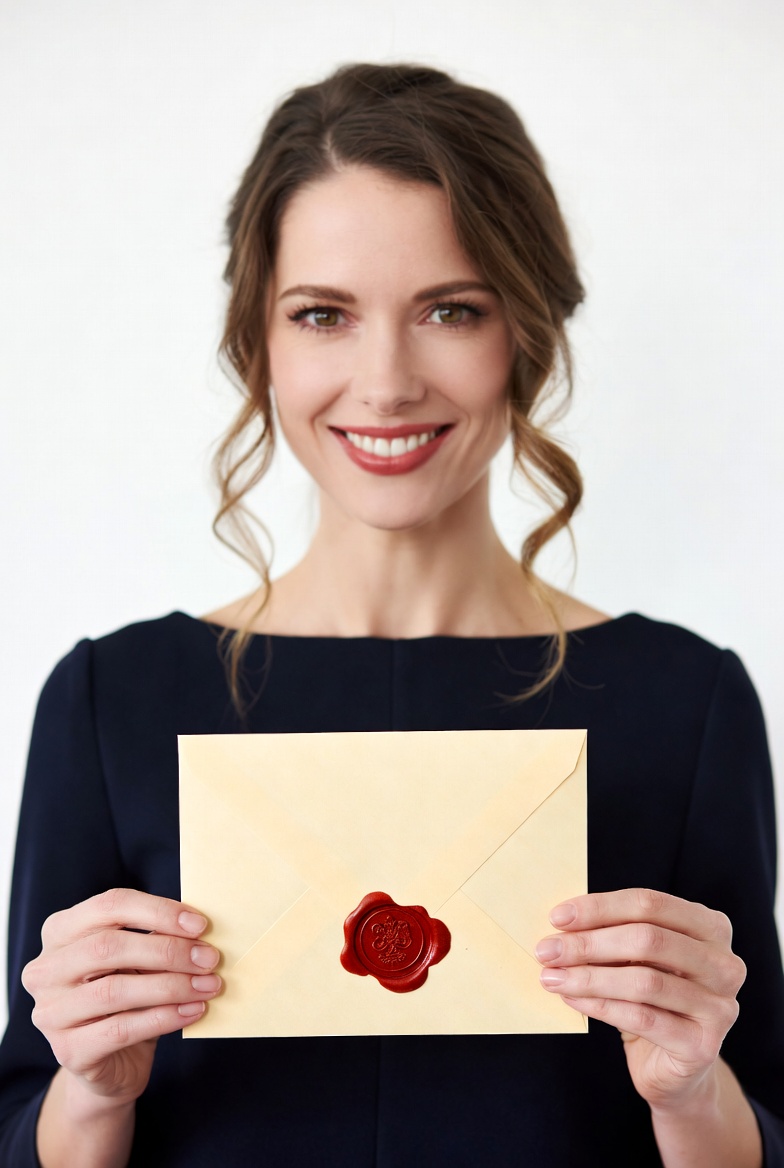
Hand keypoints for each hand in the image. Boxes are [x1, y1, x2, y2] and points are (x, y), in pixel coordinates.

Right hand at [21, 888, 221, 1105]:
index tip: (200, 924)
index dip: (158, 911)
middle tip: (209, 958)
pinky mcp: (68, 1051)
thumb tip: (198, 928)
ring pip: (115, 990)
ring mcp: (51, 1012)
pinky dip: (164, 1018)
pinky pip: (121, 1029)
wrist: (114, 1065)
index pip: (110, 905)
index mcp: (61, 931)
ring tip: (209, 985)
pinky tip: (193, 1011)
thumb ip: (156, 938)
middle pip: (109, 946)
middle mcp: (46, 969)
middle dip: (168, 950)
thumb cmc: (129, 1000)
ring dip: (172, 985)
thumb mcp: (139, 961)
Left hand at [536, 888, 746, 1110]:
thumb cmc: (653, 1000)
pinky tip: (572, 999)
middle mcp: (724, 963)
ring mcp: (720, 1006)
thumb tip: (562, 924)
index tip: (558, 917)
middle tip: (547, 950)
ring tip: (552, 976)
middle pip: (648, 939)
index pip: (650, 904)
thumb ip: (615, 935)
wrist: (675, 1069)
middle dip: (589, 943)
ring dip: (589, 976)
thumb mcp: (638, 959)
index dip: (600, 907)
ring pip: (643, 981)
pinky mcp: (704, 1045)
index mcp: (711, 927)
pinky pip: (642, 1018)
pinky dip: (600, 1006)